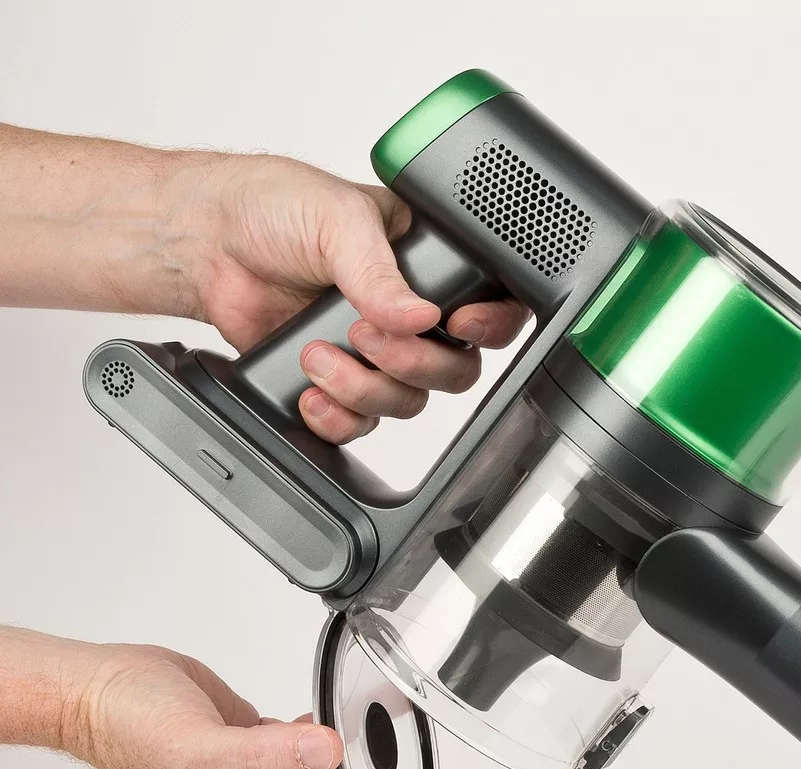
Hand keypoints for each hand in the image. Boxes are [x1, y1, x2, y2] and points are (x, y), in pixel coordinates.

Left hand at [0, 126, 529, 444]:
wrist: (206, 244)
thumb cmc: (272, 208)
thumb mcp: (336, 219)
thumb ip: (379, 270)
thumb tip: (418, 314)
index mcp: (425, 263)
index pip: (488, 305)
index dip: (488, 326)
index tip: (457, 324)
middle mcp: (408, 311)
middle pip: (454, 369)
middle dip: (412, 363)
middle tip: (366, 336)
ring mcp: (375, 351)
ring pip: (408, 401)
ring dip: (365, 389)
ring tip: (318, 354)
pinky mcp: (339, 382)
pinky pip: (360, 423)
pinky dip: (337, 417)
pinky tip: (312, 391)